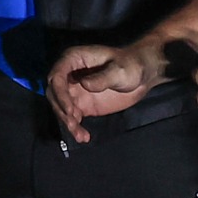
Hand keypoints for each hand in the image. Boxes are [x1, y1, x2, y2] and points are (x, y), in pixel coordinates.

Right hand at [47, 39, 167, 141]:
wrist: (142, 76)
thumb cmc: (131, 66)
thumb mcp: (119, 70)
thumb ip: (102, 78)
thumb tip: (84, 85)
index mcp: (74, 60)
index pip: (57, 76)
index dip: (60, 93)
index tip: (71, 111)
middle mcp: (70, 75)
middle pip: (54, 93)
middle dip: (61, 109)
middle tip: (74, 123)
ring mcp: (75, 91)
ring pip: (61, 107)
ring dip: (67, 122)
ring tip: (80, 135)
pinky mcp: (82, 104)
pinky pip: (72, 117)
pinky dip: (75, 128)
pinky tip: (83, 137)